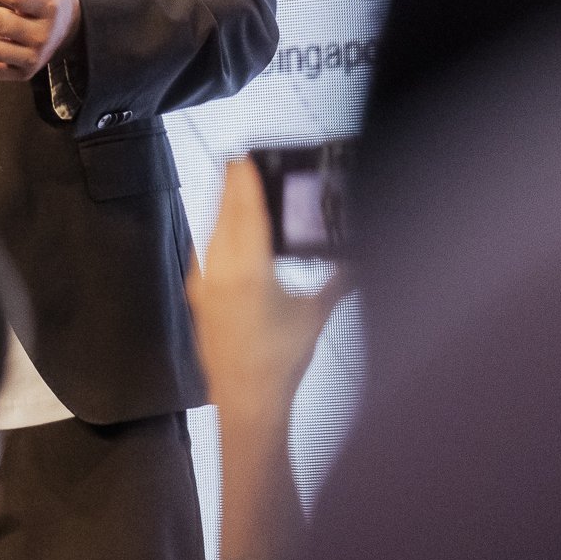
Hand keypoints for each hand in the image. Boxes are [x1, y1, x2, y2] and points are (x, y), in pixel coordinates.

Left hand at [187, 157, 355, 427]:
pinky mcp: (198, 296)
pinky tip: (225, 231)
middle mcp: (220, 272)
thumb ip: (340, 282)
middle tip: (238, 162)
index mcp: (249, 272)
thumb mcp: (314, 316)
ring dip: (223, 210)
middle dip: (232, 188)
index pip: (246, 213)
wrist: (246, 401)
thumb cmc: (280, 362)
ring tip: (234, 189)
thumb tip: (362, 261)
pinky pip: (205, 253)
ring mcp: (204, 284)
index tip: (243, 157)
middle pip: (224, 216)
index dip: (244, 182)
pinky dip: (216, 234)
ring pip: (211, 233)